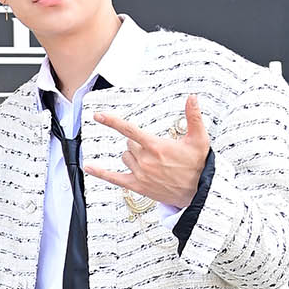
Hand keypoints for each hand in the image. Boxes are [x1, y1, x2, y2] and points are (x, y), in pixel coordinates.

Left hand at [85, 93, 209, 206]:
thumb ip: (193, 116)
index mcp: (156, 146)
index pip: (129, 130)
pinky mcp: (138, 186)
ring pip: (125, 157)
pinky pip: (114, 178)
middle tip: (155, 149)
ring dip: (132, 156)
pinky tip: (89, 167)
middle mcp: (145, 160)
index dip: (112, 122)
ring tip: (151, 161)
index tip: (99, 116)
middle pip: (129, 144)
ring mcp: (140, 173)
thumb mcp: (199, 139)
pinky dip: (100, 173)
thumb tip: (192, 97)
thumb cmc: (198, 165)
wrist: (198, 191)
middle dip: (138, 143)